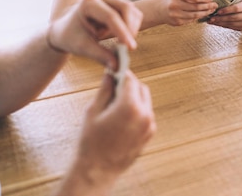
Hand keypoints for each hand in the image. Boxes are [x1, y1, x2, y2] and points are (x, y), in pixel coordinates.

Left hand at [48, 0, 142, 69]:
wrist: (64, 28)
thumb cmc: (70, 36)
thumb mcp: (82, 47)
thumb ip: (101, 55)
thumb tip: (117, 66)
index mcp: (88, 3)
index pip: (111, 16)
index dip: (123, 32)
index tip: (131, 48)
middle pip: (126, 8)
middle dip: (130, 28)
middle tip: (129, 47)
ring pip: (132, 10)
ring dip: (131, 27)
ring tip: (119, 42)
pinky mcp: (116, 3)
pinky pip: (132, 13)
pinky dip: (131, 26)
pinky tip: (120, 36)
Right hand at [58, 71, 154, 193]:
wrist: (98, 170)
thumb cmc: (91, 141)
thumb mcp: (93, 111)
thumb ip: (104, 90)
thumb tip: (109, 74)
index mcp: (129, 106)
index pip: (130, 80)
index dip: (122, 73)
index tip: (115, 71)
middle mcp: (144, 114)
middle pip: (141, 88)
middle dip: (129, 85)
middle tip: (114, 87)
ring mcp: (149, 125)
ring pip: (145, 101)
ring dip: (134, 97)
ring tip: (117, 103)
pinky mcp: (150, 133)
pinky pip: (146, 113)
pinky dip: (138, 109)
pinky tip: (122, 116)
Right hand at [158, 0, 218, 25]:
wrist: (158, 9)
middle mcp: (175, 5)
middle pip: (196, 7)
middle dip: (207, 6)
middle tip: (215, 5)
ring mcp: (176, 15)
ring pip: (195, 15)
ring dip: (205, 13)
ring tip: (211, 10)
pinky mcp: (177, 22)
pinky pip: (191, 20)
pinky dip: (198, 17)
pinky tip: (203, 14)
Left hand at [206, 0, 241, 30]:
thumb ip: (231, 1)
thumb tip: (216, 4)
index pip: (236, 8)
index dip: (227, 10)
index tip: (218, 11)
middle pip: (233, 18)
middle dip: (221, 19)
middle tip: (211, 18)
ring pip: (232, 24)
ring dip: (220, 23)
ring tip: (211, 21)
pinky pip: (232, 27)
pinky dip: (223, 25)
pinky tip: (217, 23)